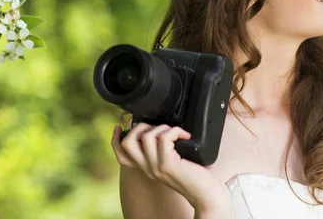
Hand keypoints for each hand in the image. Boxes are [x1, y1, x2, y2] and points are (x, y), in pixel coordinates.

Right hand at [111, 122, 229, 210]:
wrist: (207, 195)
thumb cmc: (194, 177)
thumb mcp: (171, 163)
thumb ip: (160, 152)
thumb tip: (157, 129)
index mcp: (146, 168)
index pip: (121, 155)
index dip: (116, 139)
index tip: (120, 126)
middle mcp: (148, 169)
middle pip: (127, 143)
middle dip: (139, 126)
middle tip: (155, 126)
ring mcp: (156, 167)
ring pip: (146, 136)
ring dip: (162, 127)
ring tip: (175, 132)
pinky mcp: (168, 165)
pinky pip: (165, 138)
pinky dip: (175, 131)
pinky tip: (185, 136)